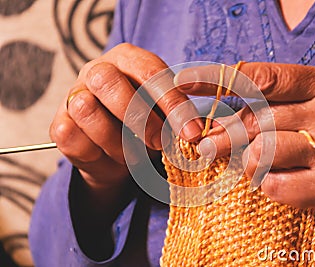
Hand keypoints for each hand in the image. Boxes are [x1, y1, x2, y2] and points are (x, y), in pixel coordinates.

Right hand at [50, 43, 201, 189]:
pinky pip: (72, 137)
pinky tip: (108, 156)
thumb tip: (192, 131)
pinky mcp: (58, 123)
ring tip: (133, 154)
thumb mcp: (165, 115)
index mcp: (128, 59)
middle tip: (159, 143)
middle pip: (109, 82)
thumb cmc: (145, 125)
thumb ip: (176, 116)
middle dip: (140, 119)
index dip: (172, 103)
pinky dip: (96, 154)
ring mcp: (73, 95)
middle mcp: (96, 70)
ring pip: (87, 109)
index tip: (191, 132)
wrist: (115, 152)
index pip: (149, 72)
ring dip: (117, 141)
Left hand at [174, 63, 314, 229]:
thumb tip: (225, 111)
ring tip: (253, 160)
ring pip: (260, 153)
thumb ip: (280, 98)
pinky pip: (273, 185)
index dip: (216, 81)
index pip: (261, 77)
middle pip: (254, 121)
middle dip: (221, 133)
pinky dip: (263, 182)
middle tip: (203, 143)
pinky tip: (274, 177)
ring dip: (247, 159)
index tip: (183, 85)